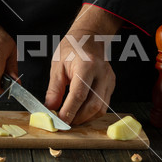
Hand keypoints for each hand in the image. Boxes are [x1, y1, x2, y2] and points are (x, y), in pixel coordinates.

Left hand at [45, 5, 120, 124]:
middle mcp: (102, 73)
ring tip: (72, 119)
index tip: (60, 121)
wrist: (89, 38)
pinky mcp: (111, 84)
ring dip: (86, 118)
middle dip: (78, 118)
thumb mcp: (57, 66)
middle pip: (93, 105)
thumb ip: (54, 89)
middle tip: (65, 123)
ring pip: (101, 108)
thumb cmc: (72, 48)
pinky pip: (103, 104)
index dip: (69, 111)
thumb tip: (50, 108)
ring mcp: (109, 79)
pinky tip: (81, 111)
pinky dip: (92, 112)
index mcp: (86, 66)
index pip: (79, 95)